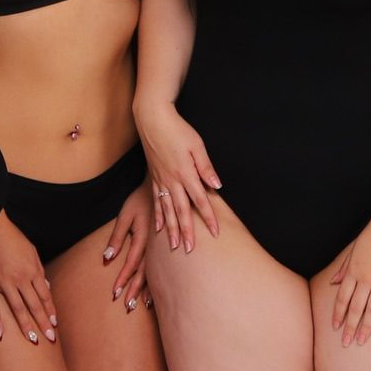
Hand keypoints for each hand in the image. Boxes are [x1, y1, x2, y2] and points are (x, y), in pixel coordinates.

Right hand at [0, 213, 55, 345]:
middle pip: (34, 305)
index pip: (45, 296)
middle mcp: (21, 279)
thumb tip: (46, 286)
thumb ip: (39, 270)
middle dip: (43, 323)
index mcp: (33, 270)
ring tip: (32, 340)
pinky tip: (0, 335)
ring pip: (17, 308)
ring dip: (26, 325)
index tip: (55, 324)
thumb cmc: (13, 238)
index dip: (50, 311)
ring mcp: (4, 282)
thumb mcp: (32, 251)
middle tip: (50, 338)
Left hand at [105, 178, 152, 308]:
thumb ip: (117, 236)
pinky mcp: (165, 245)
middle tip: (127, 306)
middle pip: (144, 273)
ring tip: (143, 305)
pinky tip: (157, 291)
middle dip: (134, 290)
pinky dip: (158, 280)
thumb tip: (107, 259)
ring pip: (154, 272)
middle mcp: (153, 246)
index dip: (123, 279)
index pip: (131, 264)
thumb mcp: (125, 215)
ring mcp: (161, 246)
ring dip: (147, 289)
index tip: (115, 293)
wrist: (164, 189)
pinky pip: (162, 266)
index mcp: (142, 237)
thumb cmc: (140, 200)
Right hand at [135, 98, 221, 250]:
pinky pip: (156, 201)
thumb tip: (217, 185)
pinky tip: (159, 228)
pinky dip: (158, 216)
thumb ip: (206, 167)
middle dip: (187, 232)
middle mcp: (172, 181)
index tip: (216, 232)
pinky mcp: (153, 178)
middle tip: (190, 250)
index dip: (208, 217)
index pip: (200, 200)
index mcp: (185, 173)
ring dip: (171, 230)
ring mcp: (161, 181)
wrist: (153, 120)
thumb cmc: (178, 130)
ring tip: (174, 246)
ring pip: (167, 210)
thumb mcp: (197, 145)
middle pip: (181, 211)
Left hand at [330, 215, 370, 343]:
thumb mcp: (353, 250)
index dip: (338, 314)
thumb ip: (343, 268)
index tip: (335, 327)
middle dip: (349, 327)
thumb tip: (332, 282)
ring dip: (365, 327)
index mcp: (353, 272)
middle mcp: (365, 279)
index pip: (342, 298)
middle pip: (355, 308)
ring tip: (361, 341)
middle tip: (345, 343)